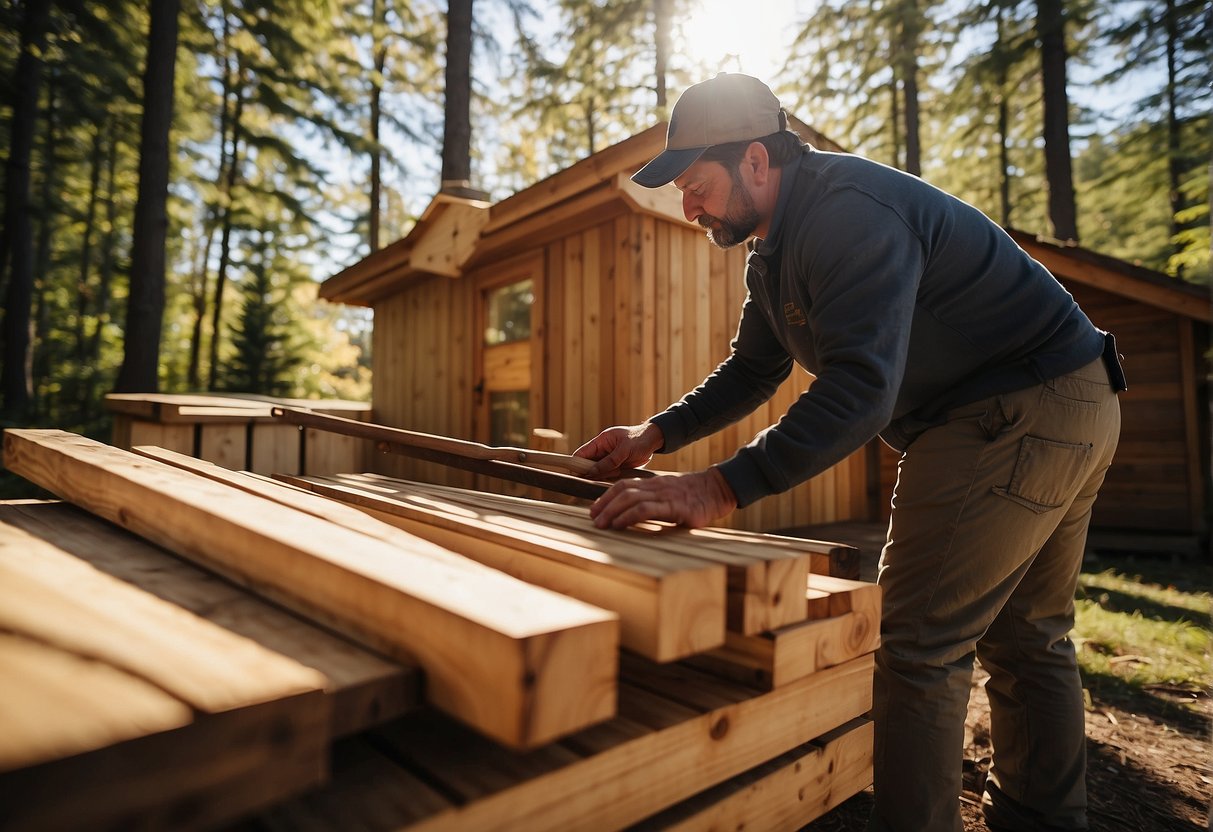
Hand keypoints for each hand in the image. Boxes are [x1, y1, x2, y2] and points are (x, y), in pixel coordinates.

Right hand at [573, 423, 664, 479]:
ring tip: (617, 472)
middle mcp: (602, 451)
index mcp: (600, 441)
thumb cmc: (640, 440)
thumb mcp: (624, 450)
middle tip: (602, 476)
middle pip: (588, 465)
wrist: (655, 441)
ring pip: (598, 472)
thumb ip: (609, 461)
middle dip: (592, 473)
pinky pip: (608, 475)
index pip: (581, 453)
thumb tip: (592, 472)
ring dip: (603, 476)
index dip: (575, 464)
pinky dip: (611, 478)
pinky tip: (619, 475)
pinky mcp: (616, 467)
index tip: (575, 476)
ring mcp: (608, 459)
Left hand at [589, 467, 737, 529]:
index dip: (606, 496)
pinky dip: (629, 516)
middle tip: (593, 519)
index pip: (623, 485)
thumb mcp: (670, 496)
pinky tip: (620, 524)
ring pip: (631, 498)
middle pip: (623, 491)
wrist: (718, 491)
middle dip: (605, 504)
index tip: (595, 509)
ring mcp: (664, 496)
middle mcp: (656, 487)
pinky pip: (646, 509)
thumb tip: (633, 514)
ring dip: (613, 511)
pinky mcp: (674, 508)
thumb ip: (653, 502)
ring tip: (602, 524)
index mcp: (653, 484)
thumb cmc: (694, 498)